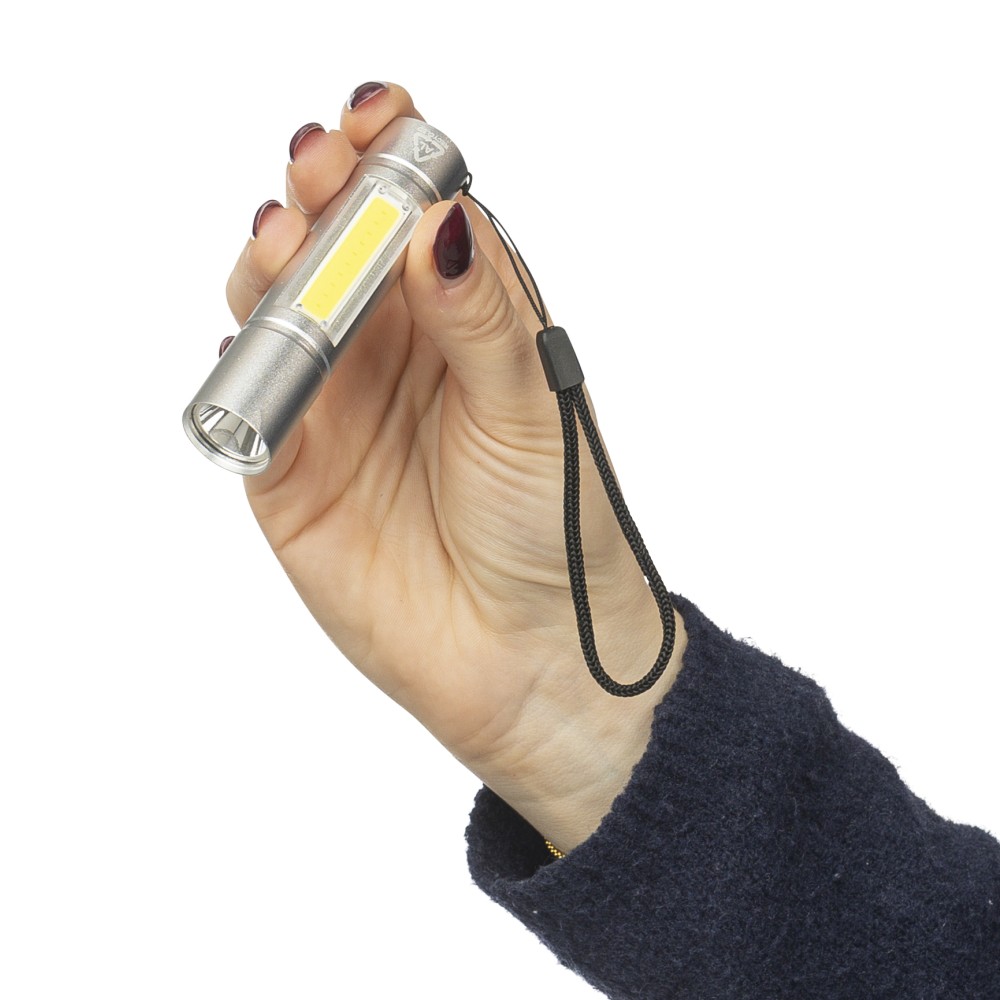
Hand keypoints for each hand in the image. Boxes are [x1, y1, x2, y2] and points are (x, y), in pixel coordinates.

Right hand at [225, 83, 686, 850]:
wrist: (530, 655)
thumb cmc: (554, 527)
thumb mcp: (531, 409)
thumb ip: (481, 317)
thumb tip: (440, 220)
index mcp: (462, 319)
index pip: (415, 213)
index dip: (392, 158)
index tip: (380, 118)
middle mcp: (394, 352)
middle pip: (335, 248)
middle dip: (321, 196)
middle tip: (320, 169)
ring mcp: (339, 410)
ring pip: (279, 312)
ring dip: (272, 269)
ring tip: (284, 245)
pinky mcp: (293, 476)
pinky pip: (249, 408)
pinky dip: (243, 371)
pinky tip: (251, 345)